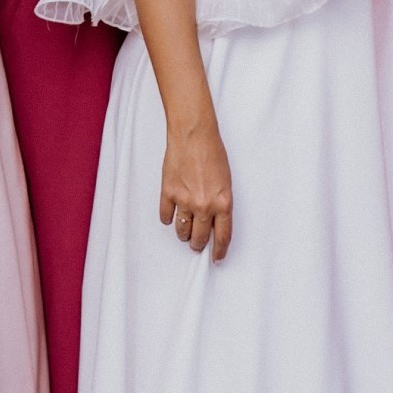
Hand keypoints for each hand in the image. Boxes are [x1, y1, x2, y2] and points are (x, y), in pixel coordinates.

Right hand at [161, 118, 232, 260]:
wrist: (194, 135)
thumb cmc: (212, 152)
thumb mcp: (226, 182)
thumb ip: (220, 204)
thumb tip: (214, 222)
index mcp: (223, 203)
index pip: (223, 236)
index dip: (219, 251)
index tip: (217, 257)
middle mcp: (204, 206)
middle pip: (200, 238)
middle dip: (199, 244)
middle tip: (197, 244)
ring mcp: (185, 201)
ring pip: (182, 231)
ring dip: (184, 233)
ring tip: (185, 231)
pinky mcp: (168, 193)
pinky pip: (166, 216)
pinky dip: (168, 217)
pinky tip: (171, 214)